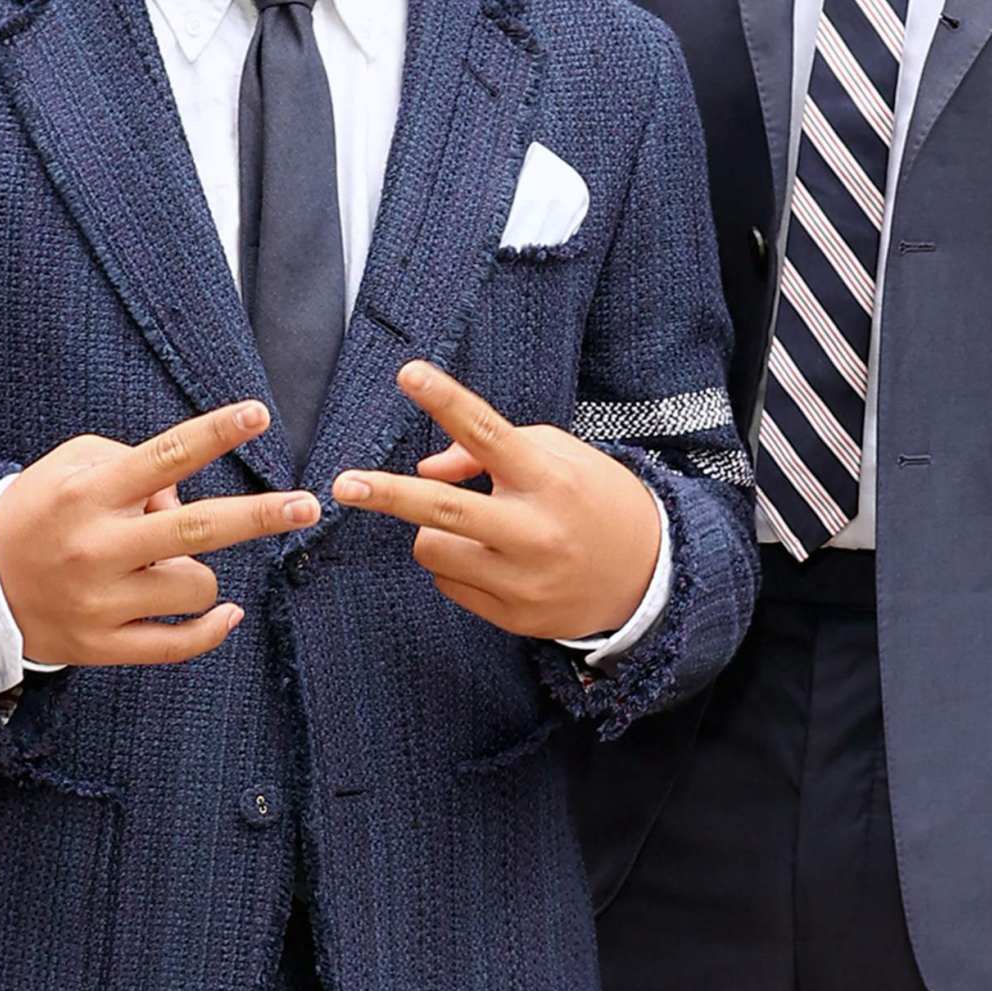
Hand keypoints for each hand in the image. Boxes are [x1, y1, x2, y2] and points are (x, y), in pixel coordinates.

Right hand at [0, 401, 318, 667]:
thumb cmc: (39, 513)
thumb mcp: (69, 468)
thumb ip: (132, 465)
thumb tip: (185, 496)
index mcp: (89, 494)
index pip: (164, 456)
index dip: (215, 433)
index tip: (259, 413)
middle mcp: (97, 546)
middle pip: (197, 529)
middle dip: (260, 515)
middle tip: (309, 506)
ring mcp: (101, 601)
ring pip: (195, 586)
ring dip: (199, 574)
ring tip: (163, 567)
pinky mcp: (103, 645)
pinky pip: (179, 644)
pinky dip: (211, 629)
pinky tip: (226, 614)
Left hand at [332, 361, 665, 643]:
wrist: (649, 577)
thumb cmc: (591, 500)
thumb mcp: (557, 456)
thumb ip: (486, 453)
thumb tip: (424, 470)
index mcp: (548, 478)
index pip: (489, 433)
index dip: (446, 401)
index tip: (408, 373)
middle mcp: (535, 531)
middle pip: (444, 512)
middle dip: (388, 495)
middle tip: (343, 486)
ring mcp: (524, 580)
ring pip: (433, 551)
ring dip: (434, 533)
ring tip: (473, 529)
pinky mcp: (514, 617)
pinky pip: (451, 585)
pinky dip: (458, 567)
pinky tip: (496, 563)